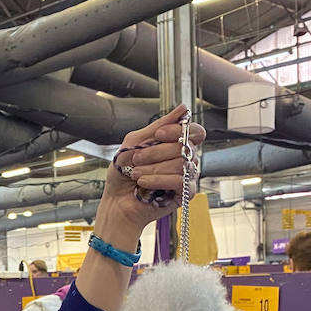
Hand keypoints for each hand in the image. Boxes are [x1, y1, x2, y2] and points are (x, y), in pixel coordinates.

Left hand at [93, 104, 206, 249]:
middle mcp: (186, 159)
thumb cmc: (123, 173)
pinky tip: (143, 183)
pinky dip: (158, 180)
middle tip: (136, 159)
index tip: (158, 135)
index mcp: (176, 144)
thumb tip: (182, 109)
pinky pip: (180, 181)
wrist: (116, 201)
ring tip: (136, 174)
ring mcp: (187, 176)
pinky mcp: (185, 194)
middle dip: (155, 152)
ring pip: (181, 163)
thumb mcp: (135, 142)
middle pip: (185, 146)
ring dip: (153, 168)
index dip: (178, 130)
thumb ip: (158, 126)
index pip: (194, 131)